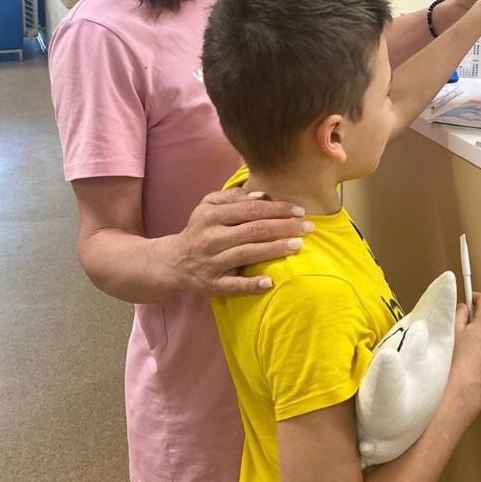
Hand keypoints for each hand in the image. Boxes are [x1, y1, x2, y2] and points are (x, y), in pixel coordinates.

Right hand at [171, 188, 308, 296]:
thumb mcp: (208, 206)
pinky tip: (270, 282)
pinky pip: (234, 285)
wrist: (172, 262)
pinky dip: (252, 285)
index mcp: (211, 216)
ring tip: (298, 245)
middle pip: (253, 230)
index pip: (250, 210)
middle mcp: (210, 238)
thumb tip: (262, 196)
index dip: (277, 209)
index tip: (299, 210)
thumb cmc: (200, 229)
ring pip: (247, 254)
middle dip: (283, 227)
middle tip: (308, 226)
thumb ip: (233, 198)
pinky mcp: (211, 285)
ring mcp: (211, 263)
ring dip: (274, 250)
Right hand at [447, 293, 480, 413]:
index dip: (474, 298)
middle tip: (463, 330)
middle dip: (478, 321)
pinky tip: (474, 360)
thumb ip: (460, 312)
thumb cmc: (458, 358)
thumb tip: (465, 308)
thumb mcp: (453, 329)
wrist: (465, 387)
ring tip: (468, 349)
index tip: (468, 300)